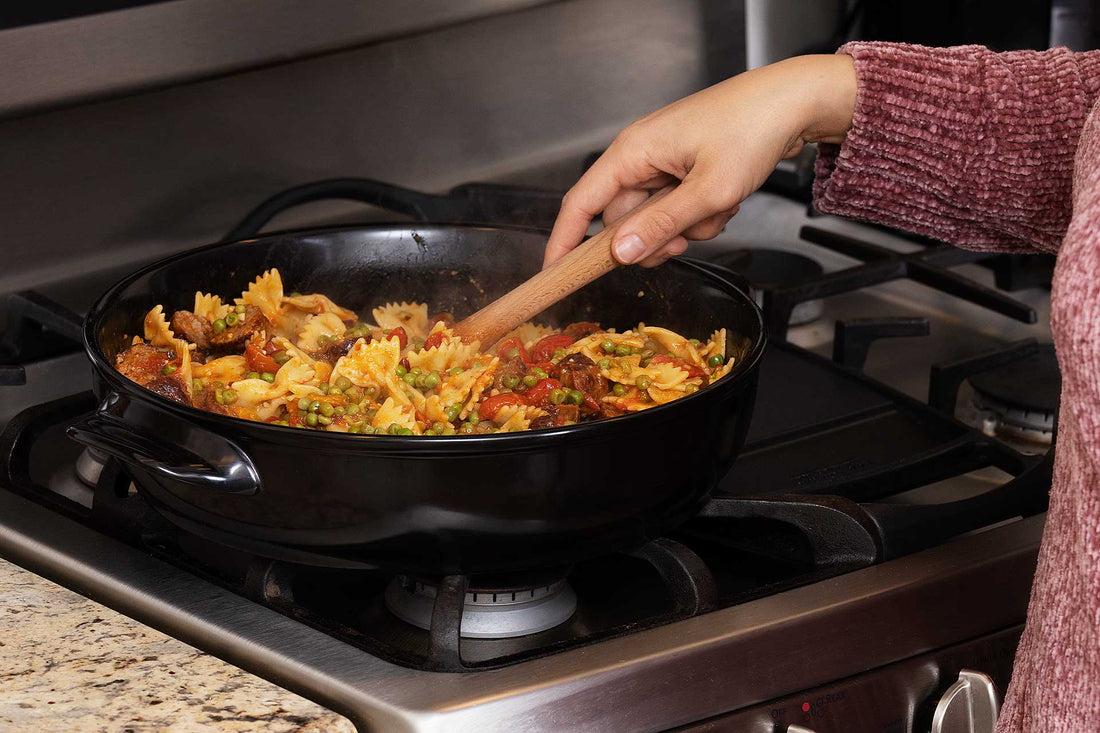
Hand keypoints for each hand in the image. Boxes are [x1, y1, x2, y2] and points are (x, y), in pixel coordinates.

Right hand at [544, 54, 856, 267]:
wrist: (793, 103)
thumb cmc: (751, 129)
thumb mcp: (708, 190)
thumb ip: (661, 225)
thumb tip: (620, 253)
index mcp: (632, 152)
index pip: (581, 203)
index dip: (563, 241)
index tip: (554, 273)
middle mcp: (640, 156)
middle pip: (623, 220)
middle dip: (655, 239)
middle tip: (686, 241)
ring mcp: (663, 164)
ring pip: (656, 219)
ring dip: (687, 227)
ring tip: (718, 208)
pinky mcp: (684, 170)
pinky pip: (678, 210)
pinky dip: (701, 215)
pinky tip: (726, 201)